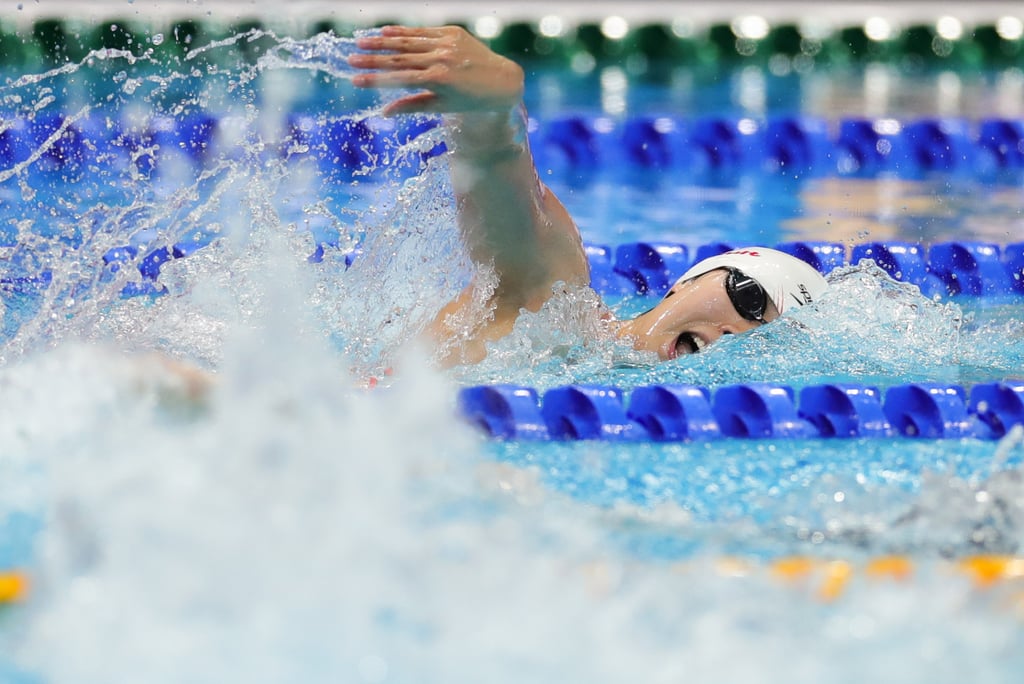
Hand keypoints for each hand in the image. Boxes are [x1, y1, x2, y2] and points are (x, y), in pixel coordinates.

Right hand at [348, 26, 524, 115]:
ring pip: (409, 42)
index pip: (399, 79)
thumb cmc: (470, 100)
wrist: (501, 81)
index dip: (375, 79)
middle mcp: (441, 59)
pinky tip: (385, 31)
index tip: (354, 79)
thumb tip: (384, 112)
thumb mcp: (442, 106)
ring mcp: (447, 44)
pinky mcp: (453, 33)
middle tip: (350, 59)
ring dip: (383, 42)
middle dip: (373, 59)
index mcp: (438, 80)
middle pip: (399, 58)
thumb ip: (412, 106)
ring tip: (361, 43)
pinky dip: (404, 31)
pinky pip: (423, 31)